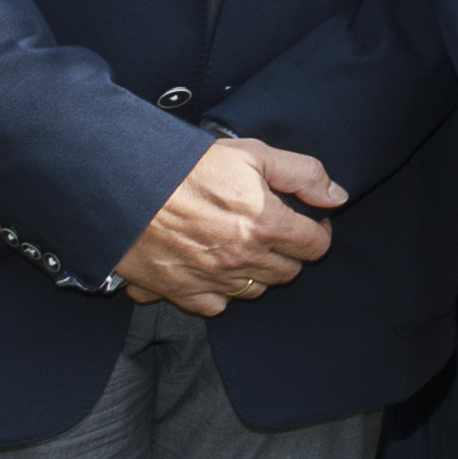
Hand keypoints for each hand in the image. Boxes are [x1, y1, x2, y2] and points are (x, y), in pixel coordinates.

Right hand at [113, 136, 342, 314]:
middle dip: (288, 251)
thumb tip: (336, 197)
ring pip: (255, 289)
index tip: (308, 221)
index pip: (315, 246)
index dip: (317, 232)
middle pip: (288, 271)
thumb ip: (302, 174)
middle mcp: (242, 258)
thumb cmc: (184, 165)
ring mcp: (212, 278)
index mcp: (265, 224)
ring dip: (257, 271)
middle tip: (273, 230)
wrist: (121, 183)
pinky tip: (213, 267)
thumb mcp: (252, 153)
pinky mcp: (181, 291)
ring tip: (242, 245)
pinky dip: (219, 291)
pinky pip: (216, 305)